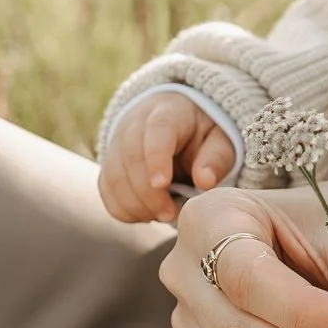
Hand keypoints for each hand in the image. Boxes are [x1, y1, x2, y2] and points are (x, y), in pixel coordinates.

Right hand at [99, 92, 238, 223]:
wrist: (175, 124)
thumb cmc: (200, 134)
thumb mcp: (219, 140)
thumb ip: (216, 159)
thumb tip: (205, 181)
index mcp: (168, 112)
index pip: (157, 130)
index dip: (156, 158)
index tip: (163, 184)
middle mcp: (135, 125)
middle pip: (130, 158)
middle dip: (148, 194)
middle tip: (170, 213)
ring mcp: (116, 145)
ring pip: (114, 178)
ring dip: (136, 206)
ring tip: (163, 215)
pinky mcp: (108, 167)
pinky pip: (107, 193)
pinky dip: (125, 211)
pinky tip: (148, 214)